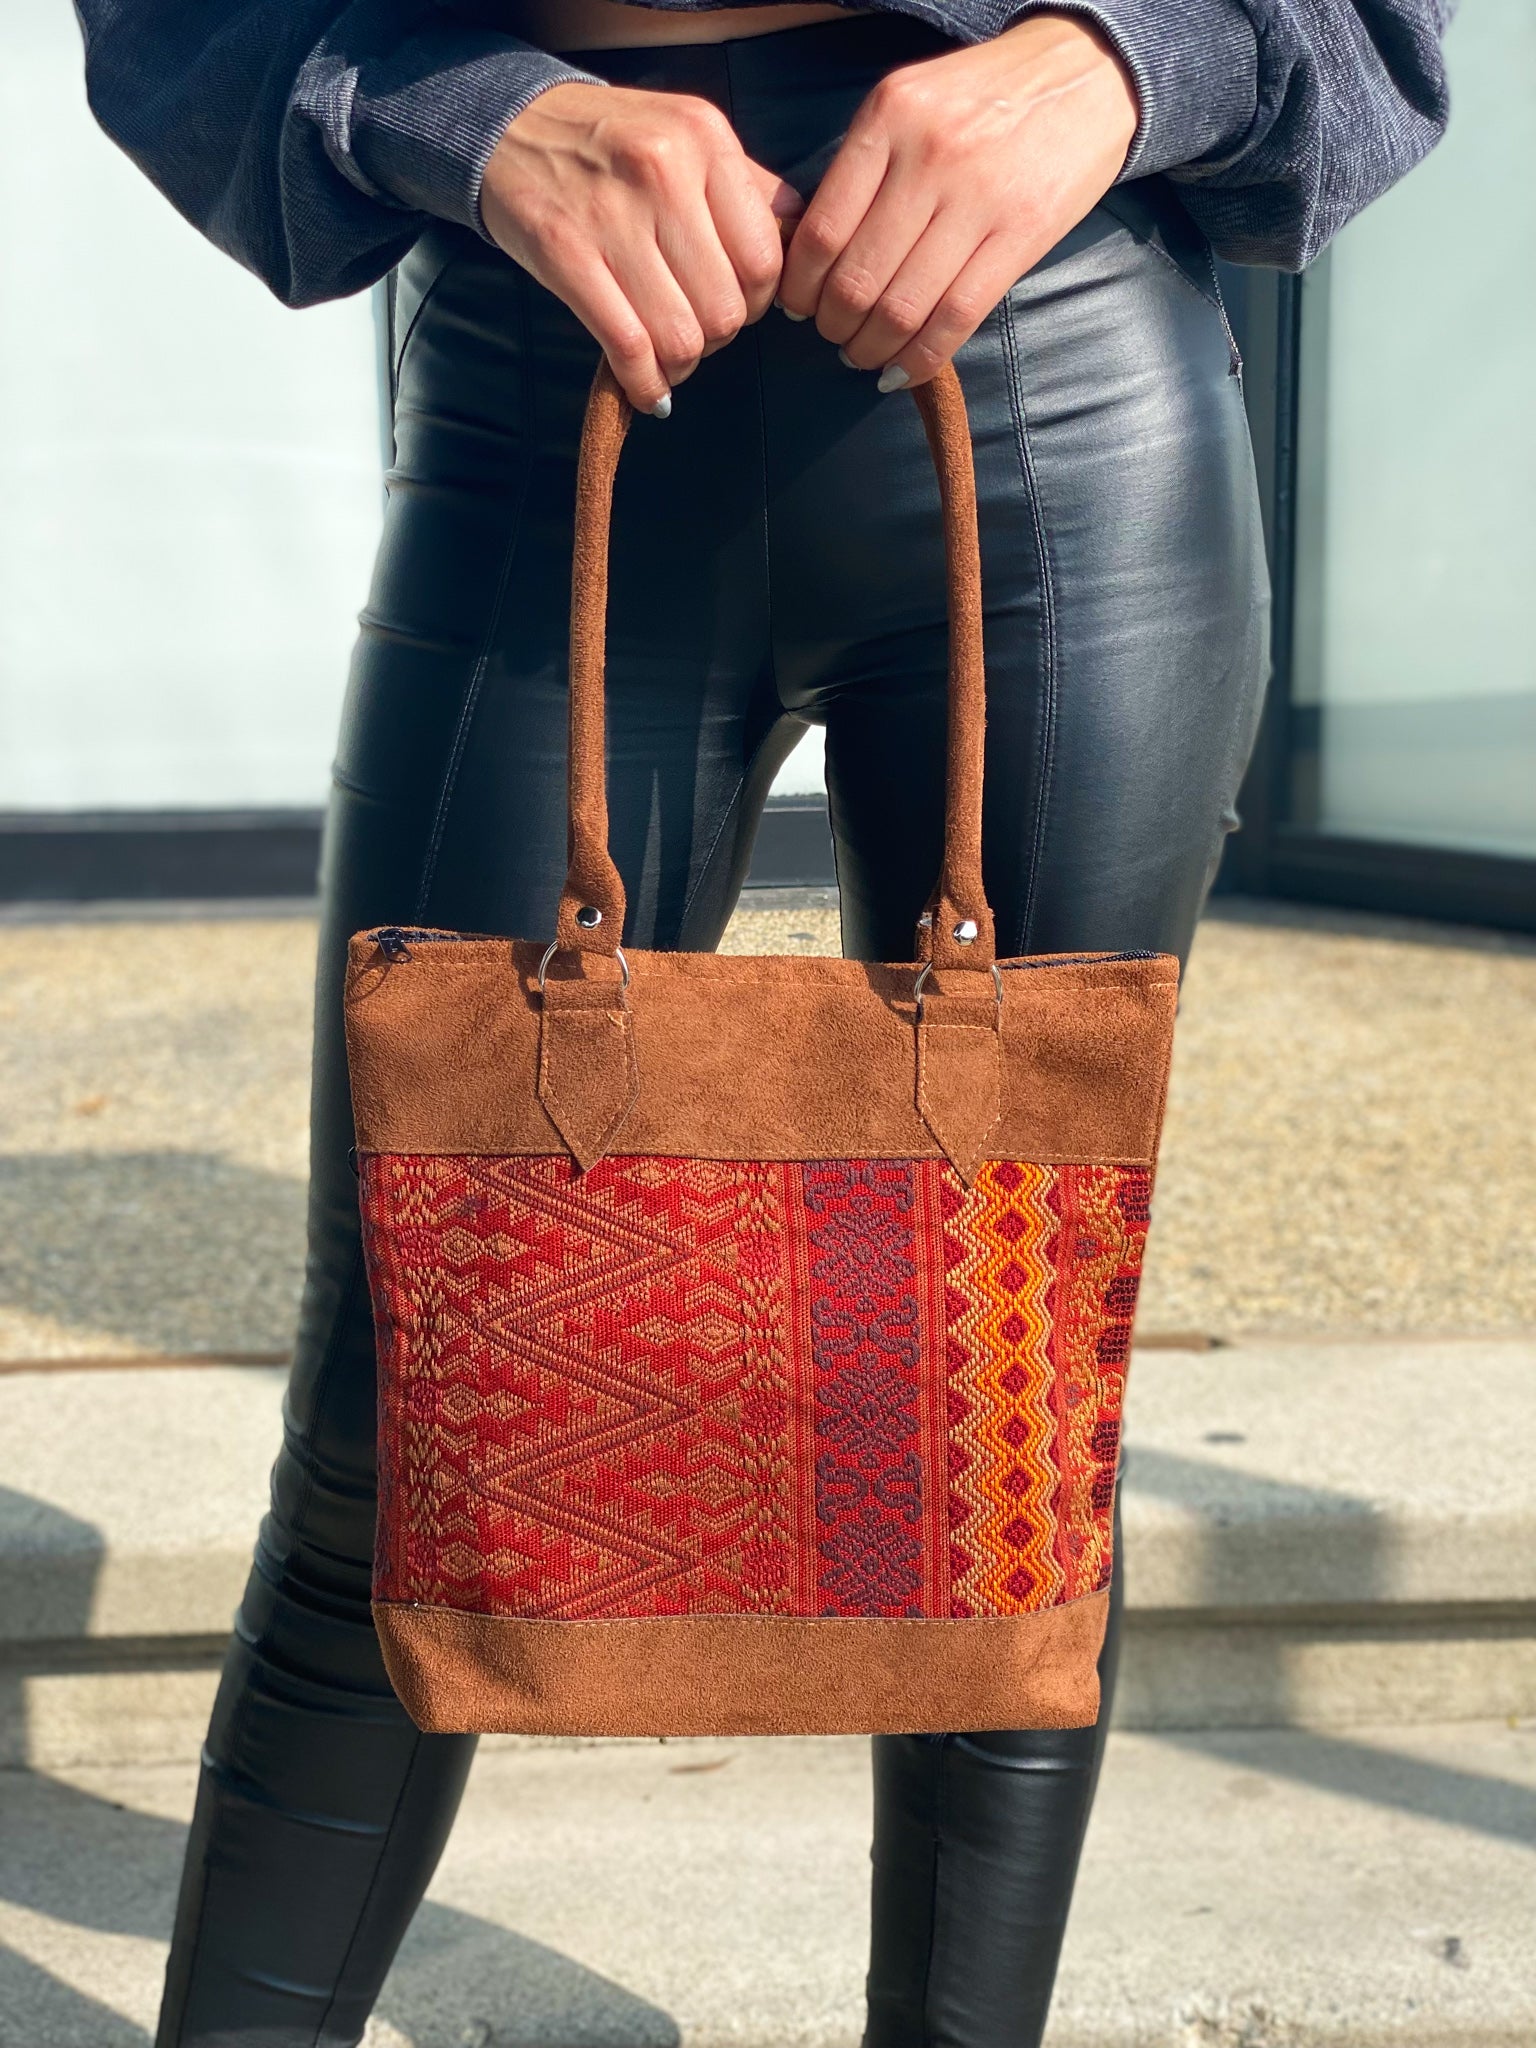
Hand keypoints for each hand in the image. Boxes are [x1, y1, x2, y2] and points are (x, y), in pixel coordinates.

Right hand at [481, 82, 802, 414]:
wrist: (511, 125)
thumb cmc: (611, 143)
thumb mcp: (687, 136)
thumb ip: (746, 185)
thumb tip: (802, 237)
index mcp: (704, 140)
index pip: (764, 261)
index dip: (756, 303)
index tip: (734, 306)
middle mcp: (663, 170)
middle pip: (725, 307)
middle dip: (717, 338)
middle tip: (697, 331)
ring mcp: (611, 212)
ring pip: (680, 334)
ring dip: (680, 364)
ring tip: (670, 357)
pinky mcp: (565, 252)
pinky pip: (626, 345)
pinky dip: (644, 383)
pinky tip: (647, 388)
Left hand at [777, 13, 1137, 388]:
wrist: (1084, 75)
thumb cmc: (983, 99)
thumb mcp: (910, 104)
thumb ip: (864, 166)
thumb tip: (810, 253)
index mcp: (889, 118)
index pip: (822, 231)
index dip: (801, 288)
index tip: (798, 307)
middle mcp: (929, 155)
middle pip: (857, 279)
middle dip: (834, 326)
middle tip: (833, 336)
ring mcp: (978, 197)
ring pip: (903, 307)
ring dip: (872, 348)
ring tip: (864, 354)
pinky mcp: (1021, 233)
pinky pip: (957, 317)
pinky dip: (921, 358)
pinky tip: (901, 371)